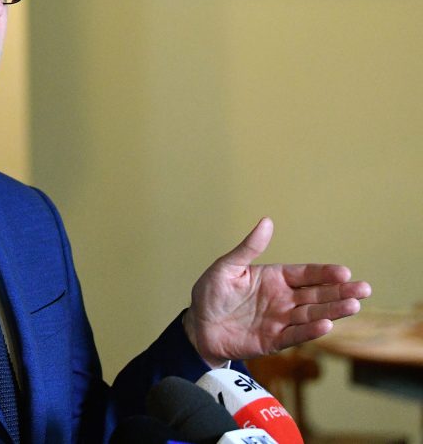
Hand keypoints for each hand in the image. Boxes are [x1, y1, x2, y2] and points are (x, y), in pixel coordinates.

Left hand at [184, 217, 371, 365]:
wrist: (198, 326)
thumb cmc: (211, 294)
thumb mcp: (226, 267)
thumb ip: (248, 248)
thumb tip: (267, 221)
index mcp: (274, 278)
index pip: (305, 274)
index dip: (324, 273)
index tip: (344, 272)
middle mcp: (283, 299)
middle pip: (317, 294)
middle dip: (340, 292)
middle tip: (364, 288)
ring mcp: (281, 320)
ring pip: (312, 314)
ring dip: (332, 311)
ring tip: (353, 305)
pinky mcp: (274, 340)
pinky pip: (295, 335)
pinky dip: (310, 331)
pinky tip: (326, 325)